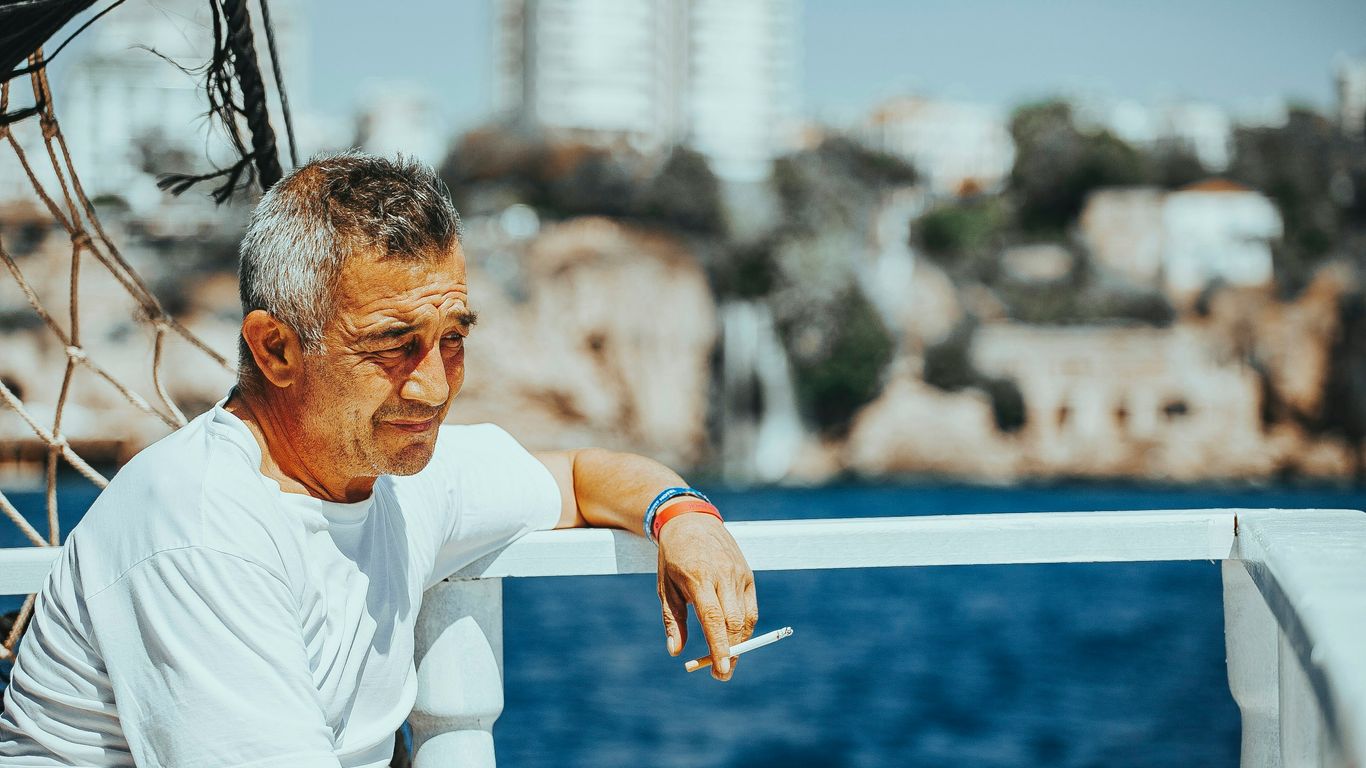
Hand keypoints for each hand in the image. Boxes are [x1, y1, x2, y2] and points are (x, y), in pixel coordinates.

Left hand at [655, 512, 756, 680]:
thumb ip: (672, 620)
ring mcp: (739, 574)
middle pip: (734, 623)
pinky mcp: (748, 574)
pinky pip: (751, 608)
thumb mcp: (665, 587)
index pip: (714, 619)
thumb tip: (675, 652)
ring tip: (725, 659)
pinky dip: (745, 627)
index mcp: (699, 577)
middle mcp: (723, 575)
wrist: (691, 520)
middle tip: (720, 673)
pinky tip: (733, 638)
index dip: (719, 647)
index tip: (720, 670)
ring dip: (738, 643)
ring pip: (746, 618)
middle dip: (730, 652)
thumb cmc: (673, 557)